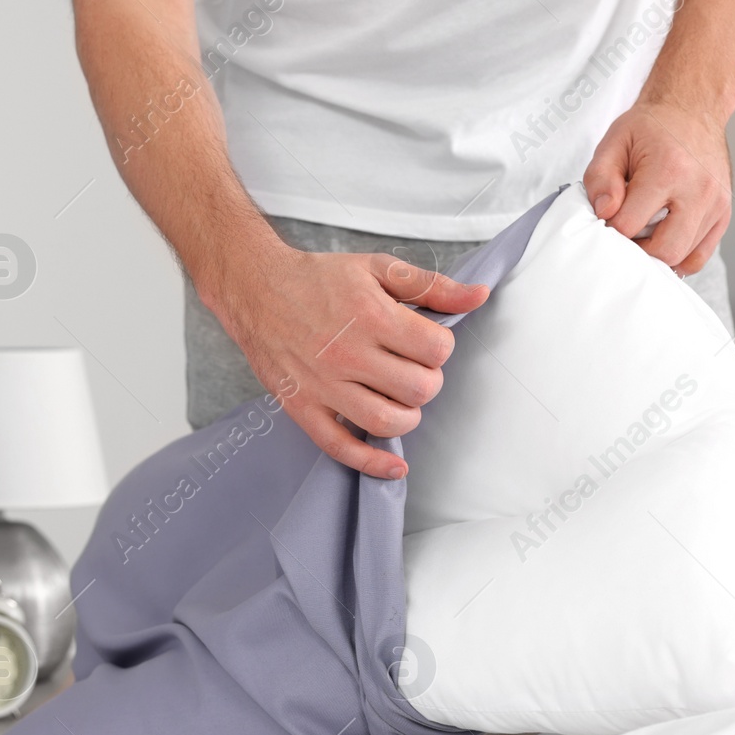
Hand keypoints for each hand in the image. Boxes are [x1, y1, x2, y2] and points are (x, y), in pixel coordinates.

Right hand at [198, 244, 487, 478]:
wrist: (256, 290)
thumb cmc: (318, 279)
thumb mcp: (378, 268)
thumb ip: (431, 286)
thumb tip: (478, 297)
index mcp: (371, 315)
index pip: (437, 349)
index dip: (440, 347)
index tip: (426, 343)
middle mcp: (348, 353)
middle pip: (418, 389)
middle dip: (428, 382)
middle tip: (414, 370)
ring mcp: (323, 385)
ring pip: (387, 422)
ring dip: (408, 416)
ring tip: (401, 400)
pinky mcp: (302, 407)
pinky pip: (340, 447)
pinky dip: (372, 464)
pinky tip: (395, 466)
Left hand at [583, 100, 731, 275]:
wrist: (693, 109)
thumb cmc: (653, 127)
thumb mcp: (614, 142)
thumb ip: (600, 178)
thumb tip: (604, 213)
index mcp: (668, 170)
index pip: (629, 225)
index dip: (610, 228)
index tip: (607, 219)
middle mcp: (699, 189)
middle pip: (665, 251)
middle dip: (636, 251)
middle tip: (625, 234)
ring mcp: (716, 203)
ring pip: (683, 257)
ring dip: (657, 253)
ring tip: (644, 231)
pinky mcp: (724, 213)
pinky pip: (701, 255)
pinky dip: (679, 256)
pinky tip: (664, 238)